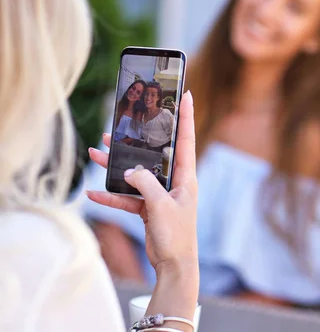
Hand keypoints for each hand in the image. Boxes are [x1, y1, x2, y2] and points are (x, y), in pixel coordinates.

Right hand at [86, 91, 198, 274]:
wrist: (174, 264)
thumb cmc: (176, 234)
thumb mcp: (161, 206)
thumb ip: (144, 184)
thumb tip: (129, 171)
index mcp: (186, 176)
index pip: (186, 140)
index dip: (185, 117)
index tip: (185, 95)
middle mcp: (174, 182)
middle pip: (153, 154)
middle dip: (135, 141)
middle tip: (117, 127)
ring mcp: (160, 194)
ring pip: (136, 174)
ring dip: (116, 166)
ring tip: (95, 152)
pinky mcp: (149, 208)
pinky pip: (128, 197)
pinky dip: (112, 196)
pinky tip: (93, 193)